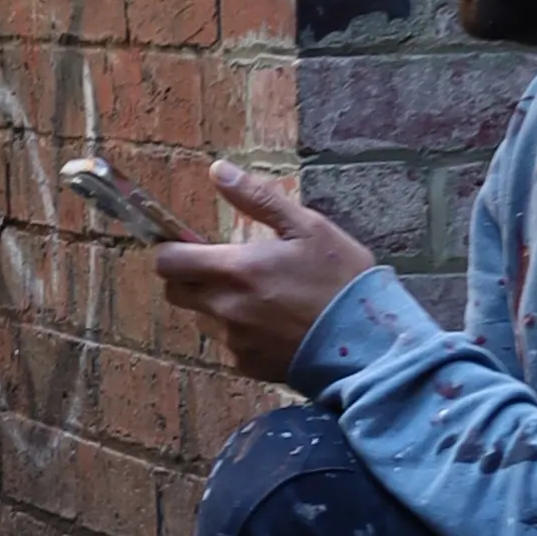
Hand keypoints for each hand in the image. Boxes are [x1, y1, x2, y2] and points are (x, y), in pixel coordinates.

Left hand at [149, 164, 374, 381]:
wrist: (367, 344)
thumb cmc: (340, 280)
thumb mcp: (308, 227)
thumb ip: (257, 198)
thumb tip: (217, 170)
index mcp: (236, 270)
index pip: (169, 262)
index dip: (171, 249)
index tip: (188, 243)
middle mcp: (226, 308)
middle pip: (176, 292)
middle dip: (189, 276)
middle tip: (224, 266)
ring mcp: (236, 341)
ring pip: (203, 318)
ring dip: (216, 304)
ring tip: (260, 295)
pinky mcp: (249, 365)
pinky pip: (229, 343)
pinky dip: (241, 330)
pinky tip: (274, 322)